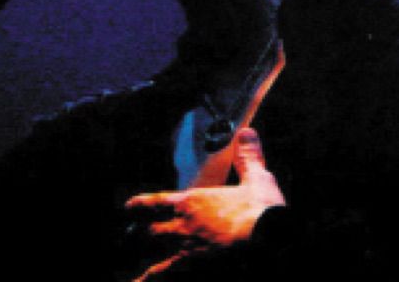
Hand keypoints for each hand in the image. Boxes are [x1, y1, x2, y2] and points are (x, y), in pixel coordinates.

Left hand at [126, 127, 285, 280]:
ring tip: (135, 268)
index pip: (157, 202)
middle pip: (151, 230)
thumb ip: (248, 156)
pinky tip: (141, 280)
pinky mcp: (193, 267)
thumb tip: (247, 132)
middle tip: (133, 234)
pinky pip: (164, 274)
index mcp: (193, 201)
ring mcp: (186, 249)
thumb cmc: (261, 210)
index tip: (128, 207)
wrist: (270, 238)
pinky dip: (152, 277)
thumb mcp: (257, 178)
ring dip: (147, 256)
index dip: (140, 205)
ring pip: (155, 254)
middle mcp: (183, 225)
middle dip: (142, 232)